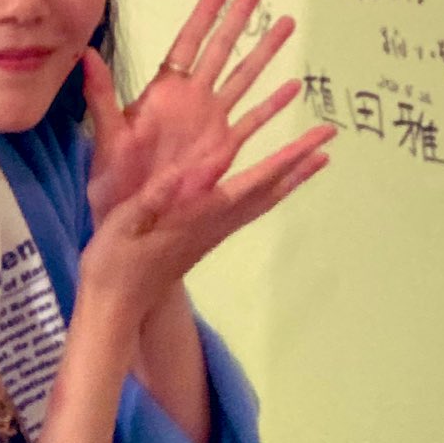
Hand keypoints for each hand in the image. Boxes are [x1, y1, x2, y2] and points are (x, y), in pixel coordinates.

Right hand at [77, 115, 332, 323]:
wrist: (116, 305)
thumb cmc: (114, 262)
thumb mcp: (123, 223)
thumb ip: (153, 197)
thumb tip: (184, 171)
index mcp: (200, 214)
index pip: (254, 183)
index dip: (287, 160)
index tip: (317, 143)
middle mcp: (217, 223)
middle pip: (270, 190)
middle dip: (300, 162)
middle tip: (329, 137)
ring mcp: (215, 231)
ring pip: (263, 200)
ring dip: (291, 176)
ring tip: (316, 155)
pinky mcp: (207, 236)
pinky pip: (249, 207)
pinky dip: (269, 189)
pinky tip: (272, 181)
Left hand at [84, 0, 312, 228]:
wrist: (129, 231)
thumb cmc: (112, 185)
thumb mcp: (106, 140)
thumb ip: (101, 96)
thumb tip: (86, 54)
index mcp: (165, 95)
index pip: (188, 43)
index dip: (205, 14)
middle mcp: (191, 103)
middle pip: (222, 50)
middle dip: (242, 17)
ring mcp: (209, 124)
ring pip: (244, 79)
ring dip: (266, 52)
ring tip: (286, 24)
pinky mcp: (222, 150)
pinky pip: (252, 120)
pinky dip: (273, 104)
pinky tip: (293, 88)